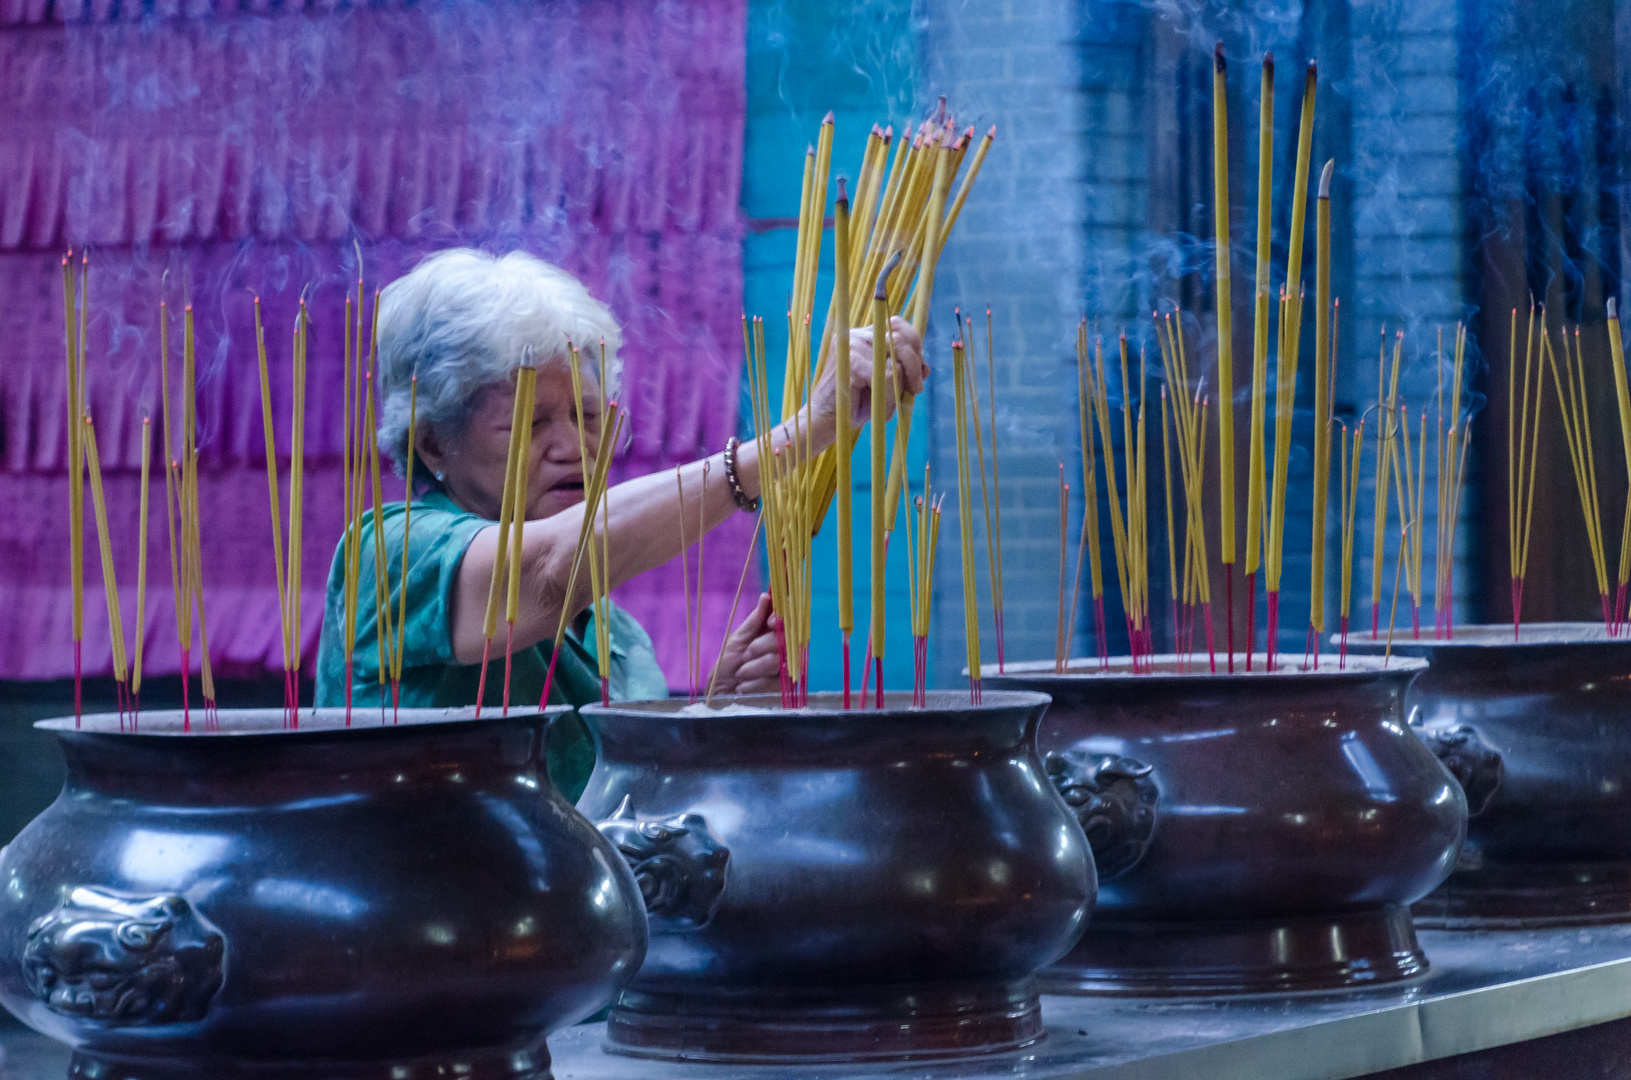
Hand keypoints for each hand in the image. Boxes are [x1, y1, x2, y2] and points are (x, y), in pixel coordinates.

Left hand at [711, 593, 780, 695]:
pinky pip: (774, 682)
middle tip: (745, 656)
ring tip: (740, 674)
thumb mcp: (737, 640)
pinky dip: (755, 684)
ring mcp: (783, 668)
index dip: (781, 619)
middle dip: (761, 647)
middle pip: (784, 639)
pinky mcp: (783, 687)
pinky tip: (744, 687)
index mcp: (771, 633)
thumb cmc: (727, 664)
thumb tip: (766, 596)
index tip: (769, 623)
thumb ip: (754, 621)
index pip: (787, 620)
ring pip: (777, 661)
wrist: (720, 693)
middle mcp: (781, 648)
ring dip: (754, 668)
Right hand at [804, 316, 925, 450]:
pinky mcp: (852, 362)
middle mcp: (856, 336)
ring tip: (891, 403)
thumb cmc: (854, 404)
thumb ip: (903, 374)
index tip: (919, 368)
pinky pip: (887, 376)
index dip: (913, 343)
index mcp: (862, 336)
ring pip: (897, 359)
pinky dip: (890, 396)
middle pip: (901, 338)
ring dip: (901, 385)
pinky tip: (881, 407)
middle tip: (916, 388)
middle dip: (915, 364)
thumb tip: (926, 367)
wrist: (826, 421)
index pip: (896, 324)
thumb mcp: (885, 387)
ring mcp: (853, 346)